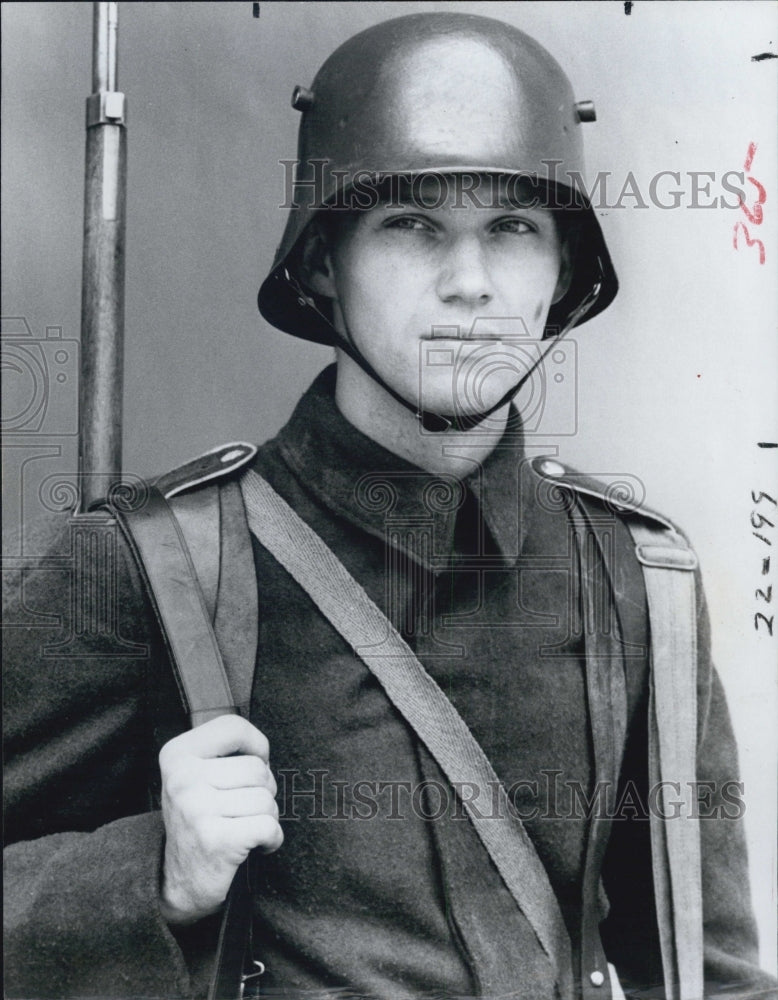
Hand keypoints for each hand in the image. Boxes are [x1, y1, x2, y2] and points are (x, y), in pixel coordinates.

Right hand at [158, 714, 282, 924]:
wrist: (176, 881)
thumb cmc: (199, 819)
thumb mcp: (197, 775)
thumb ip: (225, 752)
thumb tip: (262, 751)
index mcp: (176, 755)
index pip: (234, 727)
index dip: (255, 746)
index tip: (252, 764)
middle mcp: (182, 779)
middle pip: (257, 769)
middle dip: (263, 790)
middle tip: (243, 809)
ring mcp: (197, 810)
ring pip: (266, 799)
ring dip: (266, 817)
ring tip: (243, 827)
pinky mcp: (217, 841)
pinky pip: (269, 827)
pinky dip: (272, 839)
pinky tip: (255, 845)